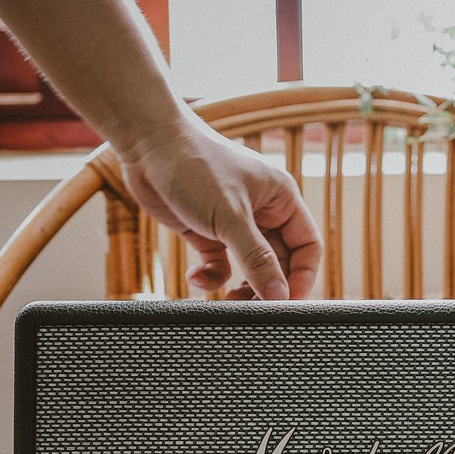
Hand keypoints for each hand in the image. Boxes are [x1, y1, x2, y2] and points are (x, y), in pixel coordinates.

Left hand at [121, 112, 321, 299]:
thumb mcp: (230, 216)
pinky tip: (195, 276)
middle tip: (250, 308)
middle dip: (265, 286)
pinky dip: (211, 276)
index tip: (286, 302)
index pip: (307, 246)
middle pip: (278, 262)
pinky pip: (220, 264)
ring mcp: (234, 222)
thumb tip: (280, 295)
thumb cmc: (195, 166)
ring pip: (249, 267)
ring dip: (240, 287)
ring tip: (226, 301)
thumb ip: (257, 259)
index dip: (301, 276)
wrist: (148, 145)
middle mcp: (262, 211)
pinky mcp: (207, 231)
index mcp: (281, 199)